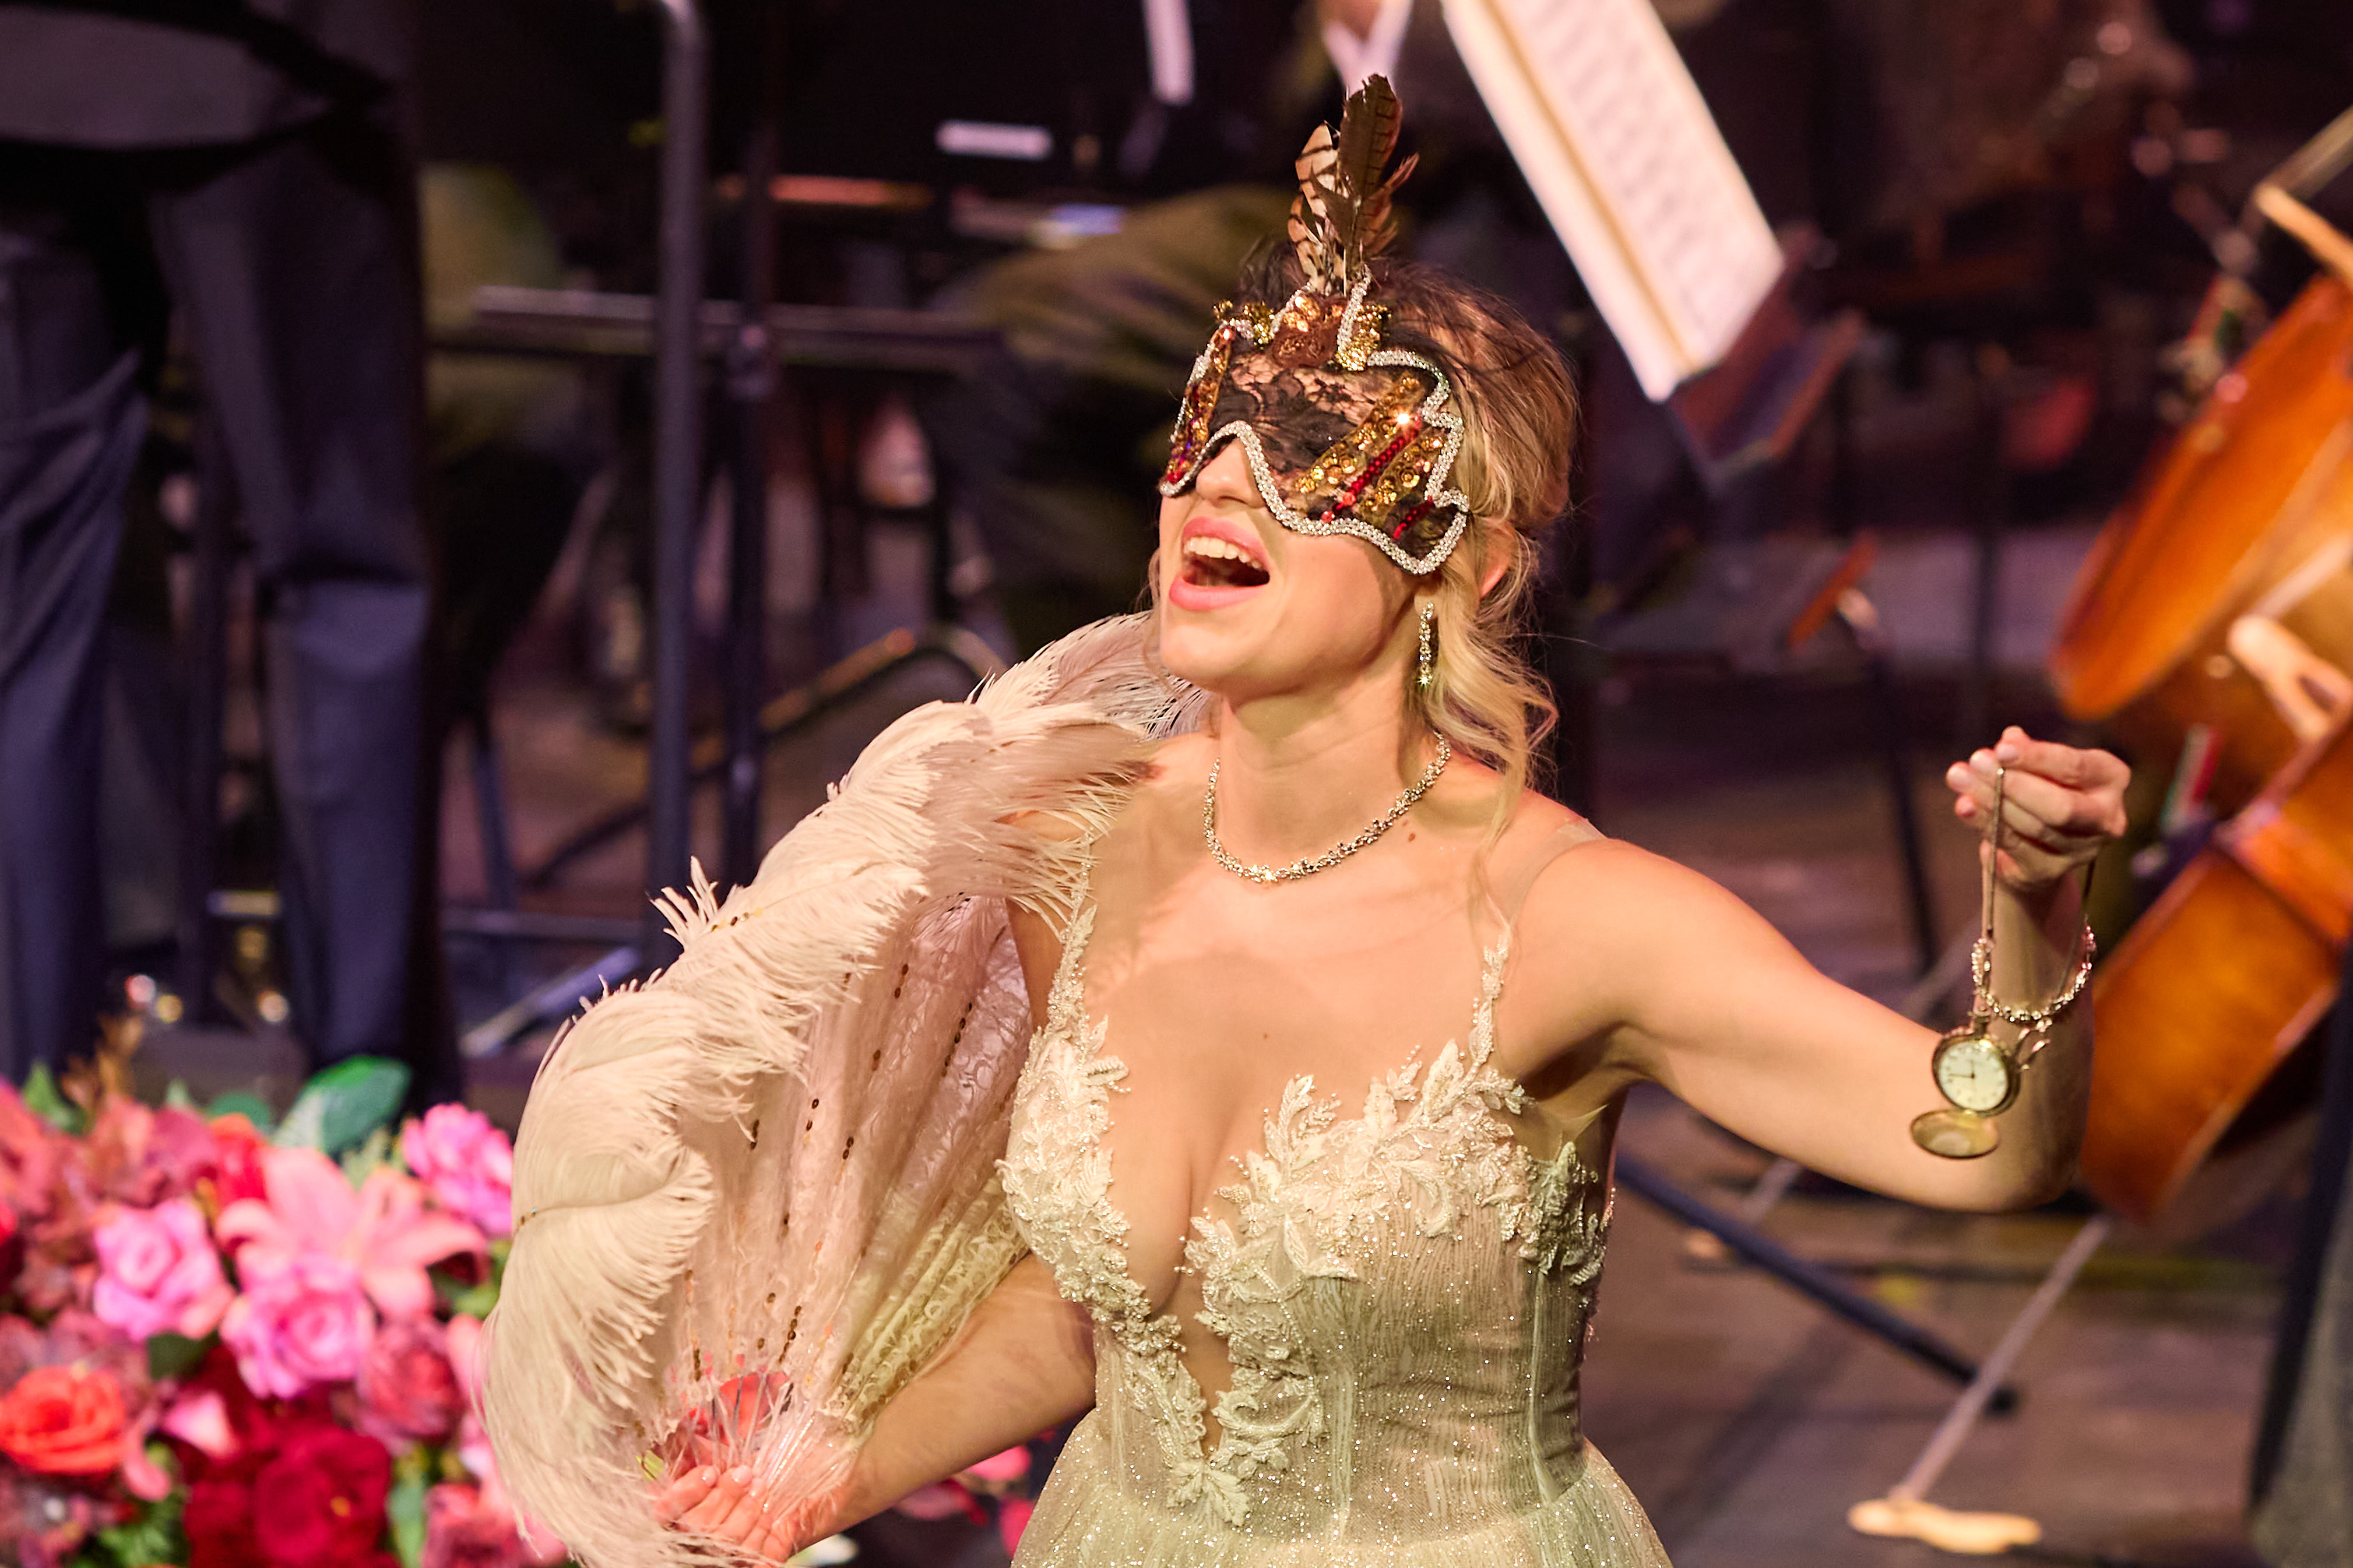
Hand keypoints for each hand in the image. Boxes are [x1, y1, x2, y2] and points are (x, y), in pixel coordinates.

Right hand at [651, 1461, 834, 1563]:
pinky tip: (771, 1515)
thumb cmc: (775, 1470)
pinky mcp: (751, 1567)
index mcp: (684, 1510)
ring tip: (762, 1490)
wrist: (823, 1489)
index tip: (710, 1472)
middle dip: (724, 1497)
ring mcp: (722, 1556)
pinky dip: (762, 1533)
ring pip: (723, 1541)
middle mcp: (696, 1539)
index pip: (666, 1509)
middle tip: (746, 1475)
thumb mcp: (740, 1457)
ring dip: (745, 1510)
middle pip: (696, 1526)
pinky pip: (749, 1557)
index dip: (686, 1492)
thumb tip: (690, 1422)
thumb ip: (714, 1449)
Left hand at [1944, 726, 2129, 890]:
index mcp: (2110, 779)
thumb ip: (2026, 753)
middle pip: (2060, 806)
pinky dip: (1984, 822)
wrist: (2036, 845)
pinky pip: (2012, 845)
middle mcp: (2107, 819)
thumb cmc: (2040, 788)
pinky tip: (1964, 805)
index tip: (2002, 748)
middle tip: (1977, 761)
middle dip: (2014, 783)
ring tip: (1960, 777)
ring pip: (2032, 826)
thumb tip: (2010, 739)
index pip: (2075, 767)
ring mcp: (2081, 851)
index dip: (2037, 758)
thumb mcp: (2038, 765)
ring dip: (1991, 799)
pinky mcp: (2049, 872)